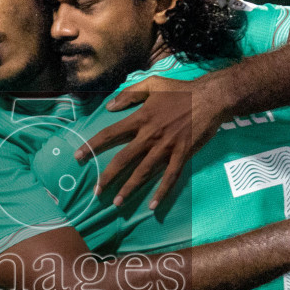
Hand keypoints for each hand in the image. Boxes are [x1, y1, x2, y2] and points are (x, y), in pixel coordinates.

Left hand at [74, 76, 228, 208]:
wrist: (211, 97)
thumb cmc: (181, 90)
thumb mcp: (153, 83)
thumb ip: (129, 94)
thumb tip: (109, 106)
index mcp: (141, 118)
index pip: (110, 134)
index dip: (92, 146)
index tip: (78, 156)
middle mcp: (150, 135)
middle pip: (123, 159)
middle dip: (107, 177)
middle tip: (96, 191)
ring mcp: (166, 147)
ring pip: (143, 172)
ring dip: (128, 188)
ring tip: (116, 203)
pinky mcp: (182, 155)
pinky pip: (169, 177)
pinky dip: (161, 192)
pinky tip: (152, 206)